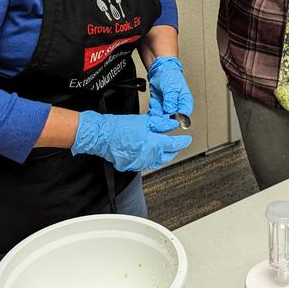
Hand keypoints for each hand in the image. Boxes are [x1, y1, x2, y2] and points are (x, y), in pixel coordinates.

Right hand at [71, 110, 191, 170]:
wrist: (101, 136)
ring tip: (164, 147)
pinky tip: (149, 151)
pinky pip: (145, 163)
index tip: (187, 139)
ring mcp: (139, 163)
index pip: (174, 145)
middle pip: (167, 156)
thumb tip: (172, 124)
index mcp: (153, 145)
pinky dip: (150, 158)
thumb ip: (160, 124)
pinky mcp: (131, 166)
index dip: (182, 141)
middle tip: (177, 143)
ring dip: (162, 155)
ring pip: (157, 161)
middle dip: (174, 150)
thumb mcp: (143, 121)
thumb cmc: (119, 127)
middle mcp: (148, 157)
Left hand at [147, 56, 193, 120]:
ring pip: (163, 120)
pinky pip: (156, 116)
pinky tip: (153, 104)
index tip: (167, 117)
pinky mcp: (160, 108)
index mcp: (185, 103)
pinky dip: (153, 112)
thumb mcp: (172, 87)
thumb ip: (171, 101)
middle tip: (156, 114)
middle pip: (172, 122)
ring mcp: (168, 108)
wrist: (160, 70)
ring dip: (156, 115)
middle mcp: (178, 108)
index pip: (183, 118)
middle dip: (163, 120)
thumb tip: (170, 112)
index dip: (175, 120)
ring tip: (154, 103)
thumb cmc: (170, 75)